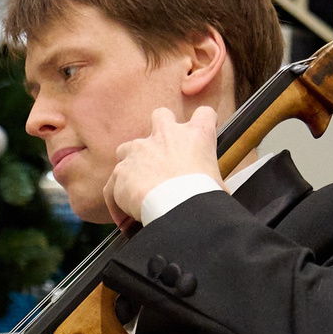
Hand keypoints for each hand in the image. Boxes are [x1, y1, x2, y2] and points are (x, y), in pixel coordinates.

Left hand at [103, 105, 221, 227]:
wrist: (177, 206)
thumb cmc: (202, 196)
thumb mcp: (218, 185)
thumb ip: (213, 182)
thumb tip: (219, 195)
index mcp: (196, 135)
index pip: (205, 115)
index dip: (203, 123)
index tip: (199, 137)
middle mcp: (166, 134)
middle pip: (161, 115)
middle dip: (159, 130)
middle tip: (161, 155)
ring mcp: (140, 149)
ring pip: (128, 148)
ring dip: (131, 165)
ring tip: (137, 190)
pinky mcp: (122, 170)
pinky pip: (113, 184)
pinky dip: (117, 199)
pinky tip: (125, 218)